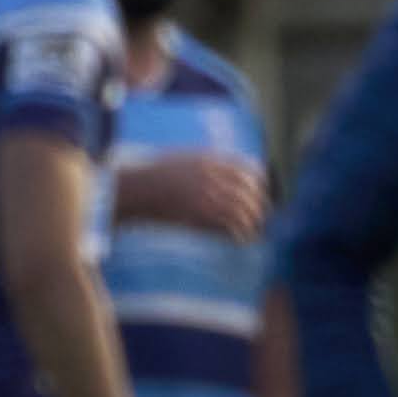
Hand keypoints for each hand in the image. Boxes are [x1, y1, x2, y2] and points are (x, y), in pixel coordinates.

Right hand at [113, 152, 269, 242]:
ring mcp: (206, 194)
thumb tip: (228, 170)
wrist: (135, 189)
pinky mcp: (199, 214)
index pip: (250, 169)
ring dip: (252, 223)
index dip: (260, 182)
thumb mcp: (184, 157)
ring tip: (253, 232)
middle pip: (251, 191)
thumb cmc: (155, 174)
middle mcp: (213, 175)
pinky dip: (239, 234)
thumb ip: (208, 162)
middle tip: (261, 217)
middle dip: (259, 206)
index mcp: (211, 159)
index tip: (260, 192)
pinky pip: (229, 225)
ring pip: (244, 210)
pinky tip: (240, 240)